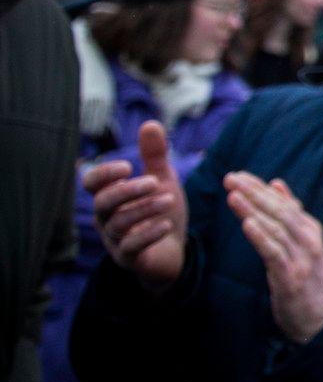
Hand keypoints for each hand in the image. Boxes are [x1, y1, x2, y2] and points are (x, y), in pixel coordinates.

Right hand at [84, 121, 187, 290]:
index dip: (104, 174)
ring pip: (119, 224)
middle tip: (154, 181)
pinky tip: (167, 224)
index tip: (128, 166)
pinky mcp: (129, 258)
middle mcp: (106, 218)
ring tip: (169, 199)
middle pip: (102, 203)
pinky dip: (148, 234)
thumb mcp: (162, 181)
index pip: (91, 183)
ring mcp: (115, 240)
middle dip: (126, 191)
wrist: (173, 250)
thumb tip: (151, 123)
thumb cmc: (160, 211)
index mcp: (109, 196)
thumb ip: (154, 156)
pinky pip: (131, 247)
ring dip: (144, 209)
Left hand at [226, 173, 322, 342]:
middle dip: (254, 193)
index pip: (283, 202)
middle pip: (279, 211)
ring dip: (253, 210)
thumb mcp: (301, 243)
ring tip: (233, 196)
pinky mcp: (291, 277)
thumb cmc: (306, 278)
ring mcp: (302, 259)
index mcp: (310, 229)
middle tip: (231, 179)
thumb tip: (276, 183)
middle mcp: (308, 240)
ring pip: (275, 228)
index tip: (238, 175)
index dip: (260, 187)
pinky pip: (274, 253)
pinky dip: (261, 237)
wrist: (320, 317)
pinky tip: (248, 224)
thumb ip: (290, 213)